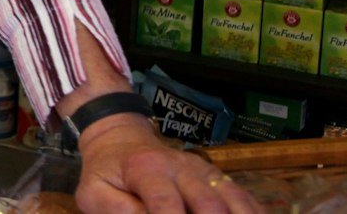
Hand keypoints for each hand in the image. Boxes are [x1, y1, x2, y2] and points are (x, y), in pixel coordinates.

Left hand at [74, 114, 260, 213]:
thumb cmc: (106, 172)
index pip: (165, 204)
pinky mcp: (217, 177)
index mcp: (147, 169)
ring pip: (233, 199)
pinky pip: (243, 198)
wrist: (121, 140)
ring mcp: (204, 170)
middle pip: (209, 203)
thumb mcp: (95, 193)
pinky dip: (251, 212)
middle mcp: (181, 167)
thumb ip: (118, 211)